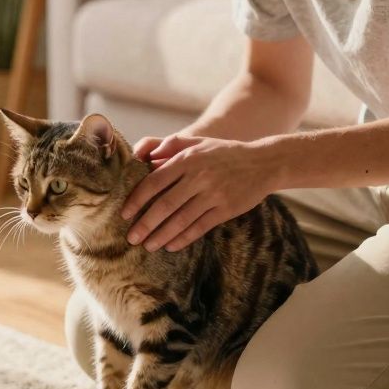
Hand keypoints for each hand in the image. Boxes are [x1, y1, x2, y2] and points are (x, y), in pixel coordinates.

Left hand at [121, 136, 272, 251]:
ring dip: (161, 235)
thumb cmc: (224, 152)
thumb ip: (172, 145)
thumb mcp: (199, 142)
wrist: (264, 162)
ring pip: (181, 219)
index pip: (155, 181)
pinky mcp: (226, 209)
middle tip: (131, 238)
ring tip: (148, 246)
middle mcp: (199, 177)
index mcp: (187, 159)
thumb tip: (146, 155)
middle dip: (145, 223)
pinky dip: (183, 238)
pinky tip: (171, 246)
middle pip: (165, 205)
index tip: (124, 213)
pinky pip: (200, 227)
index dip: (137, 199)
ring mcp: (213, 194)